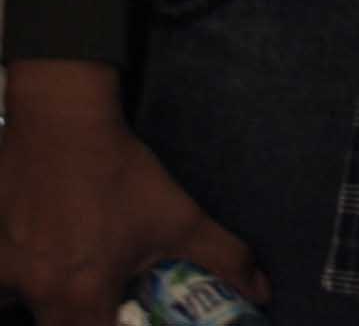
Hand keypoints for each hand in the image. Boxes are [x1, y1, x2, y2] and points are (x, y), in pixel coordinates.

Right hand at [0, 62, 266, 325]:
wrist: (60, 125)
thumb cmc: (119, 175)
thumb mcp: (179, 217)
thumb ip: (223, 258)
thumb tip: (261, 291)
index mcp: (81, 294)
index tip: (128, 322)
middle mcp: (35, 292)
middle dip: (81, 323)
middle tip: (104, 308)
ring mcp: (4, 273)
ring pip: (18, 309)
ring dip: (46, 307)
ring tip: (69, 287)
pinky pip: (2, 286)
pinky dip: (14, 287)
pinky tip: (36, 265)